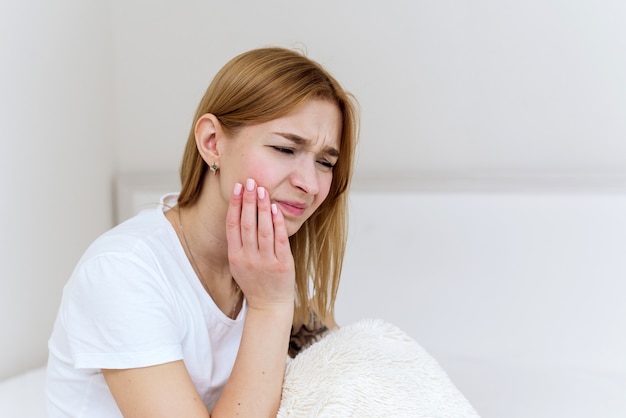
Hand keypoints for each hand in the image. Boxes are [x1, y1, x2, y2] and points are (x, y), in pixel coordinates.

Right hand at [226, 179, 294, 310]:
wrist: (269, 305)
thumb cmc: (254, 281)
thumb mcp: (238, 264)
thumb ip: (238, 242)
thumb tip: (238, 213)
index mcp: (235, 257)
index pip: (233, 226)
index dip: (235, 205)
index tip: (237, 188)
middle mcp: (248, 258)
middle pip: (247, 224)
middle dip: (248, 201)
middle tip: (250, 181)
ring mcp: (266, 262)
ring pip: (263, 229)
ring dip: (262, 207)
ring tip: (262, 190)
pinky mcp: (282, 264)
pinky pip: (279, 240)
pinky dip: (277, 223)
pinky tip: (275, 209)